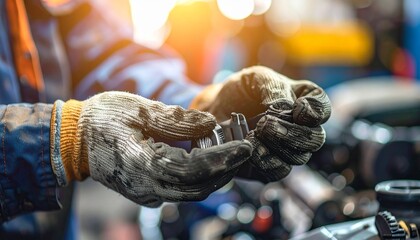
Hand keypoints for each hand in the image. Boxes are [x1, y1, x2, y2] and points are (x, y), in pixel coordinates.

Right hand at [51, 91, 251, 206]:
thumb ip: (176, 120)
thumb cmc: (103, 120)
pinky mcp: (147, 192)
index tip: (246, 147)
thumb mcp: (139, 110)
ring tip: (233, 154)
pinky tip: (210, 160)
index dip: (224, 159)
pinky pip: (181, 189)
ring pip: (192, 191)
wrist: (75, 140)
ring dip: (216, 175)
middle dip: (227, 169)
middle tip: (246, 150)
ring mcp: (147, 194)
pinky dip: (200, 177)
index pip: (196, 169)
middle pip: (199, 186)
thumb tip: (211, 124)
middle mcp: (148, 187)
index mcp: (145, 166)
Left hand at [191, 66, 330, 181]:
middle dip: (293, 133)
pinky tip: (250, 149)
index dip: (315, 112)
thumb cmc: (241, 90)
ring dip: (277, 147)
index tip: (297, 108)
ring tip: (253, 135)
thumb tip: (285, 110)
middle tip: (266, 124)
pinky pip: (277, 171)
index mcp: (305, 101)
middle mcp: (303, 128)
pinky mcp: (271, 166)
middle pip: (315, 139)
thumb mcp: (257, 78)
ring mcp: (289, 149)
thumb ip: (274, 89)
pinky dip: (265, 162)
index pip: (323, 109)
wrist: (216, 110)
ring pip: (298, 157)